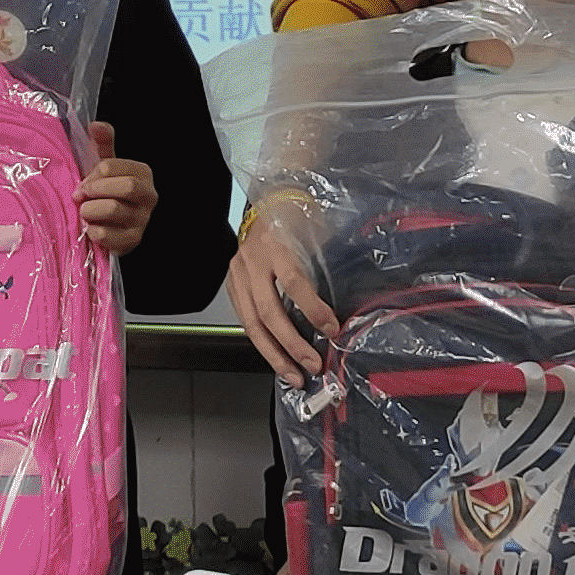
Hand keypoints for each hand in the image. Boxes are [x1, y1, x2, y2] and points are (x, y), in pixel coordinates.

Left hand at [74, 124, 156, 256]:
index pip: (113, 165)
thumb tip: (95, 125)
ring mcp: (143, 220)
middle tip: (79, 195)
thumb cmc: (107, 192)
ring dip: (91, 210)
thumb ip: (102, 144)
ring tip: (83, 212)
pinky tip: (90, 229)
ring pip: (115, 209)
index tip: (83, 180)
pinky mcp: (133, 241)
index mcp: (142, 173)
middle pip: (125, 186)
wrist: (113, 225)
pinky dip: (95, 232)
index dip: (93, 173)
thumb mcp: (106, 166)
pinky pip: (111, 236)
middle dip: (95, 190)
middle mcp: (148, 196)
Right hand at [226, 187, 340, 382]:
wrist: (269, 198)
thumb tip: (341, 308)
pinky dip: (264, 344)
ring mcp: (238, 275)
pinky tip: (279, 360)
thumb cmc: (297, 216)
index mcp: (275, 244)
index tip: (332, 329)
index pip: (294, 283)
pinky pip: (247, 322)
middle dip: (292, 345)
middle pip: (269, 312)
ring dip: (276, 354)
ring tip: (295, 375)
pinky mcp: (232, 286)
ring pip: (252, 324)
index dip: (313, 310)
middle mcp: (252, 261)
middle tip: (313, 365)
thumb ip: (322, 267)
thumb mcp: (313, 233)